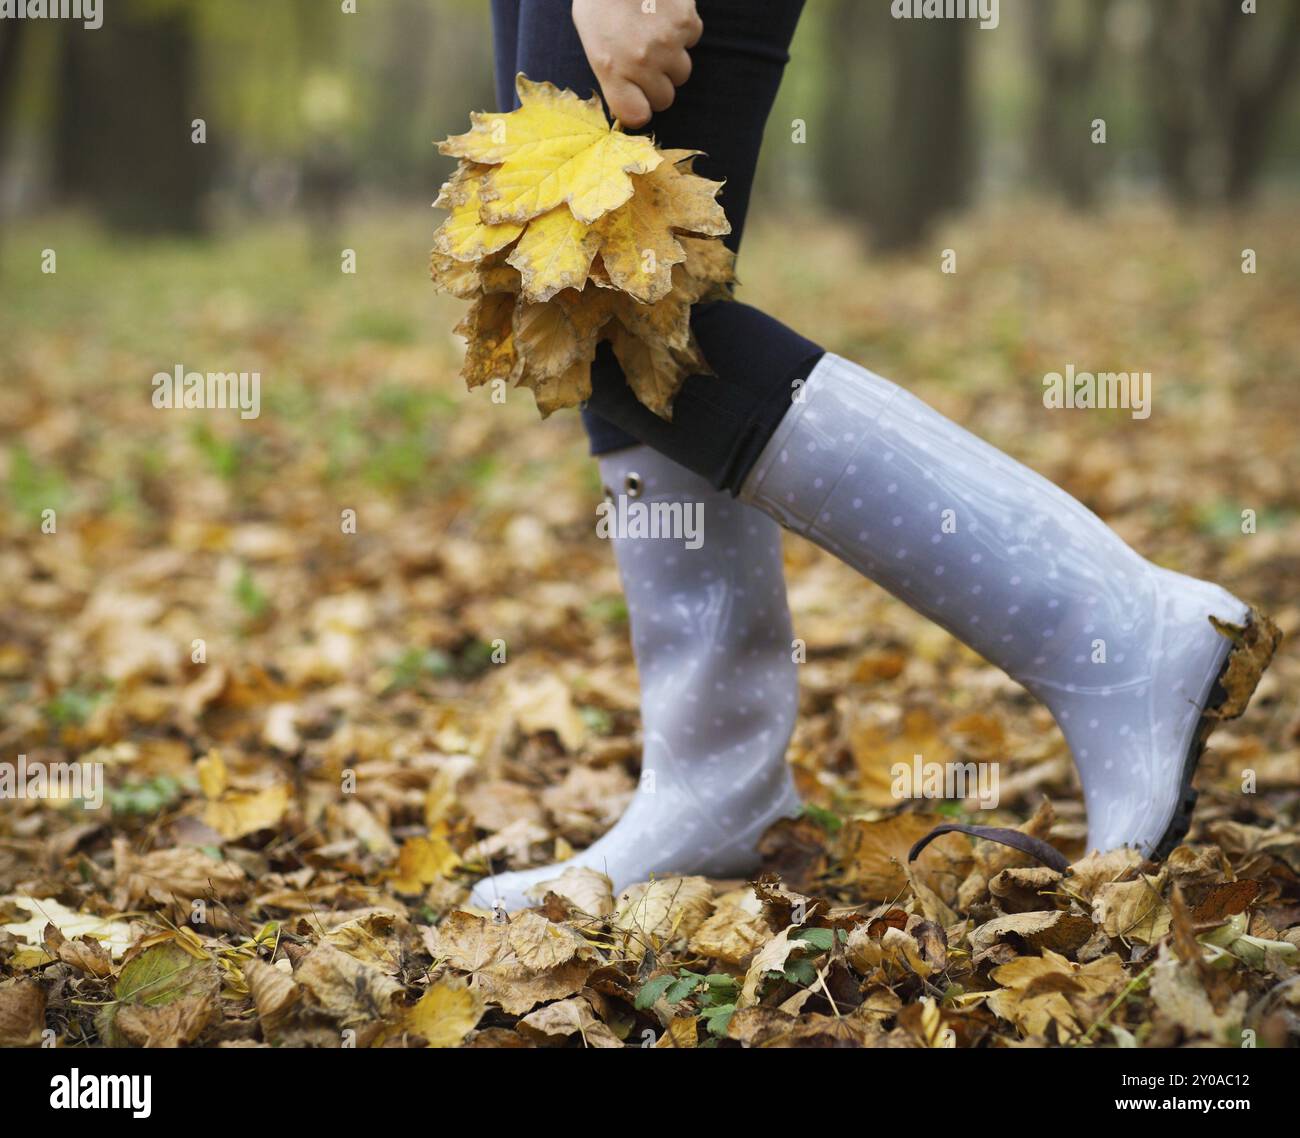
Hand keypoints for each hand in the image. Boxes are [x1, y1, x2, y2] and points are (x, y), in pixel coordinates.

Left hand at [572, 0, 701, 127]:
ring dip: (672, 59)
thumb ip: (609, 71)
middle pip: (664, 99)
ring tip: (654, 33)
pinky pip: (692, 40)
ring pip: (682, 73)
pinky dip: (683, 30)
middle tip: (646, 62)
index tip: (638, 101)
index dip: (639, 110)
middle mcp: (641, 62)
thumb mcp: (591, 36)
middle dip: (657, 85)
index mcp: (611, 68)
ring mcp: (667, 43)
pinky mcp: (686, 22)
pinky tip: (665, 13)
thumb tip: (628, 98)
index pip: (636, 116)